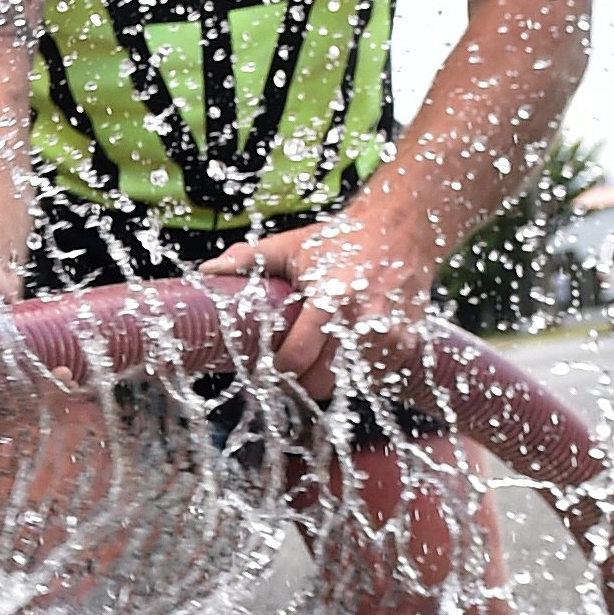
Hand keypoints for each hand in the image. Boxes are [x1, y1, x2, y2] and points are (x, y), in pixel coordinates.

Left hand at [202, 204, 438, 399]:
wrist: (403, 228)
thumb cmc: (342, 239)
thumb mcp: (293, 246)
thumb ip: (248, 260)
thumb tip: (205, 272)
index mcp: (330, 297)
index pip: (296, 358)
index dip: (277, 369)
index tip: (269, 365)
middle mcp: (362, 319)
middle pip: (322, 382)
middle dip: (302, 381)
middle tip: (294, 368)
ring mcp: (389, 333)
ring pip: (349, 386)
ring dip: (333, 378)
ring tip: (324, 357)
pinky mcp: (408, 343)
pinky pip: (376, 380)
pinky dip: (361, 374)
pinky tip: (353, 352)